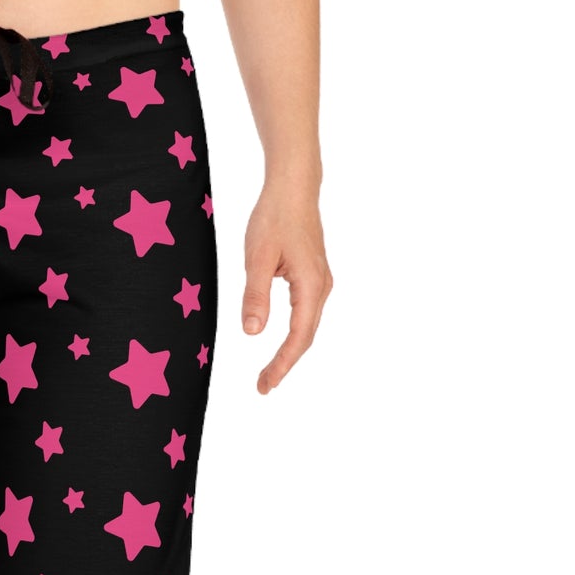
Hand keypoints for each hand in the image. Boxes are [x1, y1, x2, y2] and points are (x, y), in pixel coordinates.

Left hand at [241, 184, 331, 394]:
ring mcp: (320, 282)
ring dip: (289, 352)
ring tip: (269, 373)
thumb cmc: (274, 217)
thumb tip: (253, 333)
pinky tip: (280, 345)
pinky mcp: (313, 277)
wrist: (293, 188)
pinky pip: (305, 315)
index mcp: (311, 285)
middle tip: (262, 387)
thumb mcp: (256, 258)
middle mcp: (321, 287)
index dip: (282, 365)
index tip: (265, 385)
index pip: (298, 337)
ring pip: (306, 327)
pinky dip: (293, 335)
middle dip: (284, 365)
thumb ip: (255, 296)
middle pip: (305, 337)